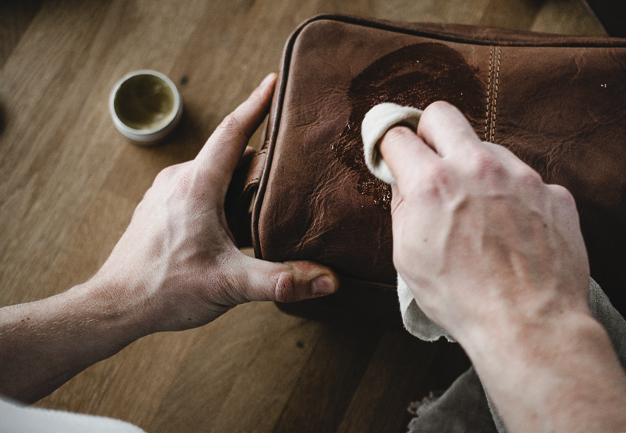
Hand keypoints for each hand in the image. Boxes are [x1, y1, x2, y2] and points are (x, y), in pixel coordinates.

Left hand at [0, 74, 338, 402]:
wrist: (115, 305)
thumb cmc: (165, 289)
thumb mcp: (230, 284)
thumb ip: (281, 280)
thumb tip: (328, 280)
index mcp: (197, 185)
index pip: (233, 131)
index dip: (257, 103)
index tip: (275, 80)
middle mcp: (178, 179)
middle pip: (228, 153)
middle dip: (259, 155)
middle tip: (289, 160)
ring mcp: (165, 192)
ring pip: (212, 172)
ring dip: (238, 179)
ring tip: (265, 195)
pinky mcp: (160, 207)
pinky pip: (196, 187)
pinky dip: (219, 194)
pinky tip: (232, 221)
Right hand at [380, 101, 625, 432]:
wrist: (528, 325)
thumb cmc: (461, 299)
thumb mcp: (407, 257)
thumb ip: (404, 206)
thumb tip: (404, 181)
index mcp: (432, 183)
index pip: (397, 135)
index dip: (389, 147)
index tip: (392, 156)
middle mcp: (478, 167)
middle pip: (442, 114)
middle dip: (428, 133)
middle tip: (430, 163)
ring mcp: (521, 176)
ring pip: (486, 147)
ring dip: (475, 168)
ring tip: (478, 213)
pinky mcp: (552, 192)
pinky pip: (523, 178)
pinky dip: (512, 195)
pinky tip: (510, 228)